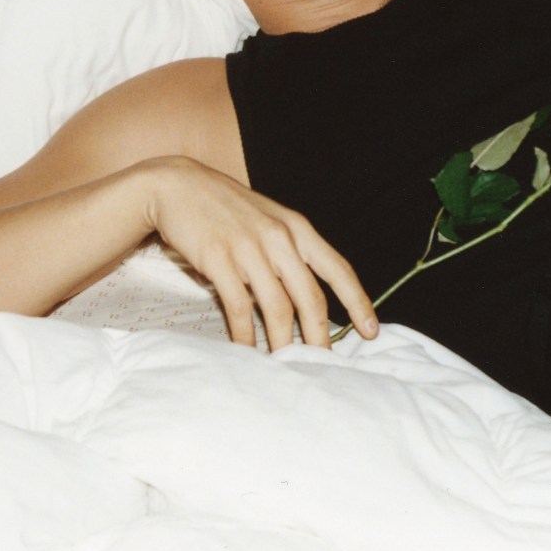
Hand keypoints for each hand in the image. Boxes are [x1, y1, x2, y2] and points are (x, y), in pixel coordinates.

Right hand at [138, 157, 378, 350]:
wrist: (179, 185)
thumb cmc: (227, 207)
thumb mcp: (269, 219)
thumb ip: (290, 252)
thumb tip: (307, 298)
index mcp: (297, 228)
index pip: (337, 269)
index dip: (357, 302)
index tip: (370, 330)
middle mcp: (279, 237)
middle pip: (309, 297)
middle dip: (320, 336)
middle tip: (323, 364)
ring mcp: (248, 248)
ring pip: (277, 307)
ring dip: (283, 342)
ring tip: (286, 365)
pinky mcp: (218, 259)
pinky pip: (238, 307)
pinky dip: (244, 334)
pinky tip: (247, 349)